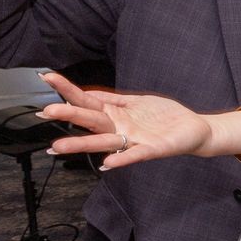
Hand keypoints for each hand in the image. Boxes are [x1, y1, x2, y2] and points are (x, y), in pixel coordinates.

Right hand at [39, 71, 216, 166]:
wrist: (193, 131)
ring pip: (103, 141)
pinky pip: (134, 155)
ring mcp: (133, 140)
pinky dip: (122, 159)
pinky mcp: (152, 149)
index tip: (47, 78)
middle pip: (90, 120)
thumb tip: (87, 92)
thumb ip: (112, 99)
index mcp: (115, 114)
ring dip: (82, 144)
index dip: (67, 90)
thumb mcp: (136, 102)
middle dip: (68, 115)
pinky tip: (107, 163)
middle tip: (46, 111)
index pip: (86, 100)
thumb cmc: (164, 117)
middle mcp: (119, 129)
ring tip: (60, 146)